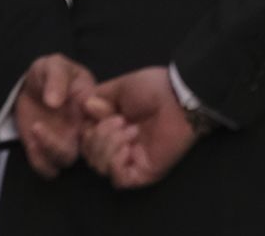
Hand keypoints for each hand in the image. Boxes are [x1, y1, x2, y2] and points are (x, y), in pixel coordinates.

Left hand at [13, 55, 96, 177]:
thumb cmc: (49, 73)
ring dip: (52, 149)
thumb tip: (55, 101)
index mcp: (92, 105)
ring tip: (37, 127)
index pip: (107, 122)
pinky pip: (48, 169)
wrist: (30, 87)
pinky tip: (31, 141)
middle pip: (91, 148)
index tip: (83, 111)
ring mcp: (65, 142)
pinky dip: (40, 161)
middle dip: (74, 142)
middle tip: (49, 126)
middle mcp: (82, 128)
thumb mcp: (53, 65)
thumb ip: (56, 78)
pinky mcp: (46, 153)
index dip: (103, 125)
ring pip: (68, 160)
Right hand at [79, 68, 196, 189]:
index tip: (100, 113)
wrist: (179, 98)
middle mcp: (119, 145)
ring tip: (131, 130)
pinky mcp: (142, 174)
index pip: (87, 138)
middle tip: (121, 121)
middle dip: (100, 136)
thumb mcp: (122, 87)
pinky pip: (118, 179)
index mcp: (113, 126)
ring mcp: (130, 161)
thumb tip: (85, 106)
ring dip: (110, 145)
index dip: (88, 129)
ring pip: (101, 167)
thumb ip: (100, 98)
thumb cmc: (154, 89)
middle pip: (91, 155)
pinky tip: (128, 147)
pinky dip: (116, 162)